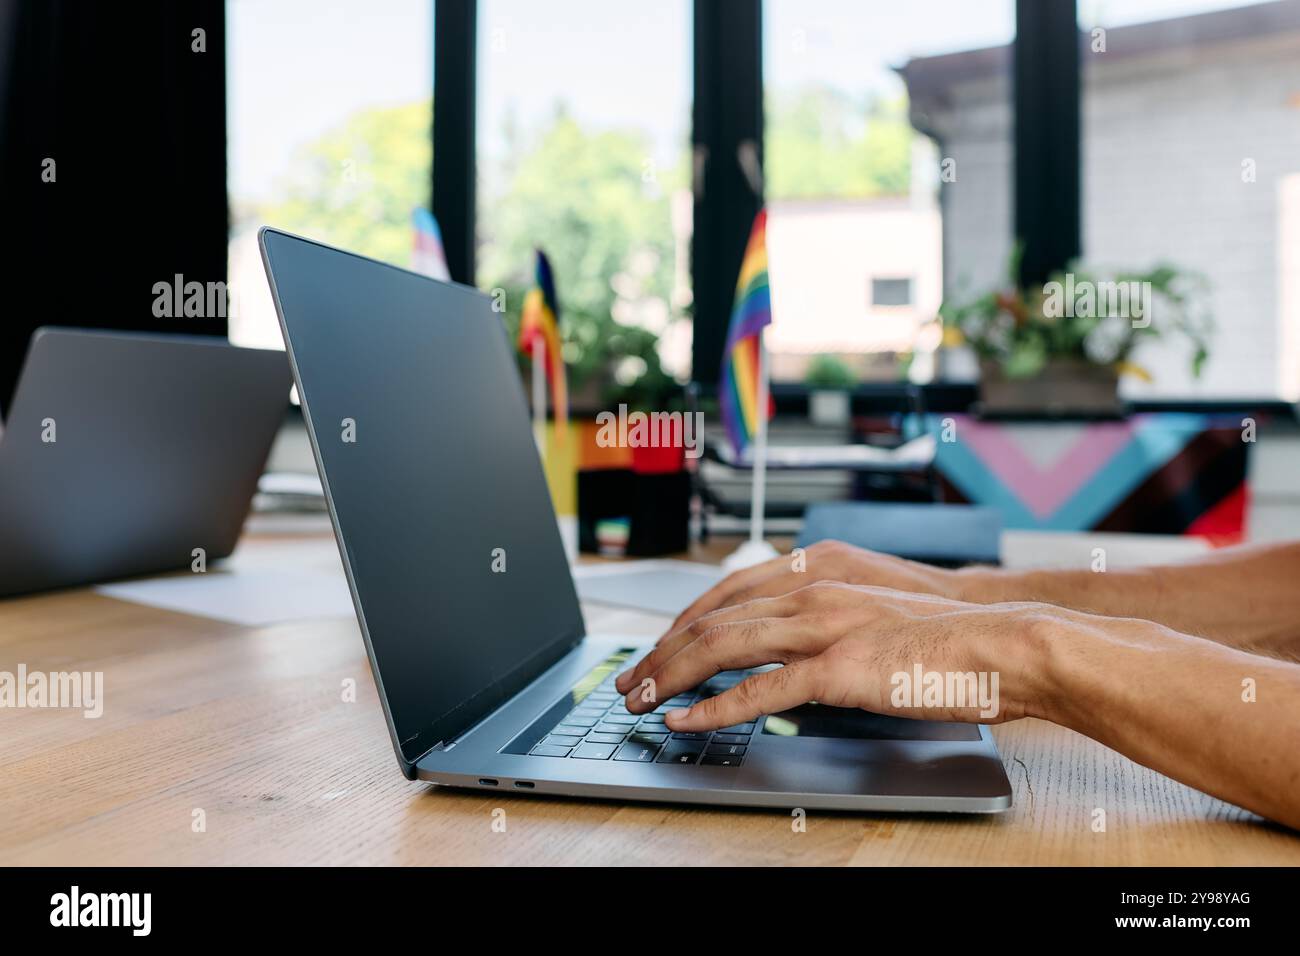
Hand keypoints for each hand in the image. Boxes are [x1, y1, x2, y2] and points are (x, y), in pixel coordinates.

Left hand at [614, 581, 1051, 731]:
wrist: (1001, 642)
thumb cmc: (944, 634)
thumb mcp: (871, 612)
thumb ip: (824, 622)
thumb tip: (789, 651)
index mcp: (818, 571)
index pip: (727, 592)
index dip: (682, 621)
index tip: (657, 648)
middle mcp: (811, 590)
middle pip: (712, 617)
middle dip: (661, 651)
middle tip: (630, 681)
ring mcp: (822, 627)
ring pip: (722, 647)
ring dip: (671, 675)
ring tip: (639, 700)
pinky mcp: (838, 669)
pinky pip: (761, 691)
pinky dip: (714, 708)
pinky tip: (686, 720)